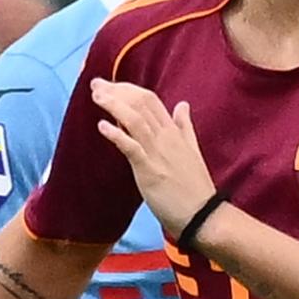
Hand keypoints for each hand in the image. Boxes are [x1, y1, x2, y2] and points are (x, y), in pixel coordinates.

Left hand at [89, 78, 216, 236]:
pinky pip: (131, 148)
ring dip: (114, 105)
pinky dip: (117, 135)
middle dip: (117, 91)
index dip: (129, 89)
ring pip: (135, 120)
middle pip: (140, 104)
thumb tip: (182, 105)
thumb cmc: (194, 187)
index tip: (110, 85)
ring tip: (96, 96)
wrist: (203, 214)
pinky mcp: (149, 170)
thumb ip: (184, 127)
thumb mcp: (191, 150)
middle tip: (95, 84)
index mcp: (174, 132)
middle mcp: (166, 137)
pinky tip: (101, 126)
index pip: (150, 100)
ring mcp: (158, 152)